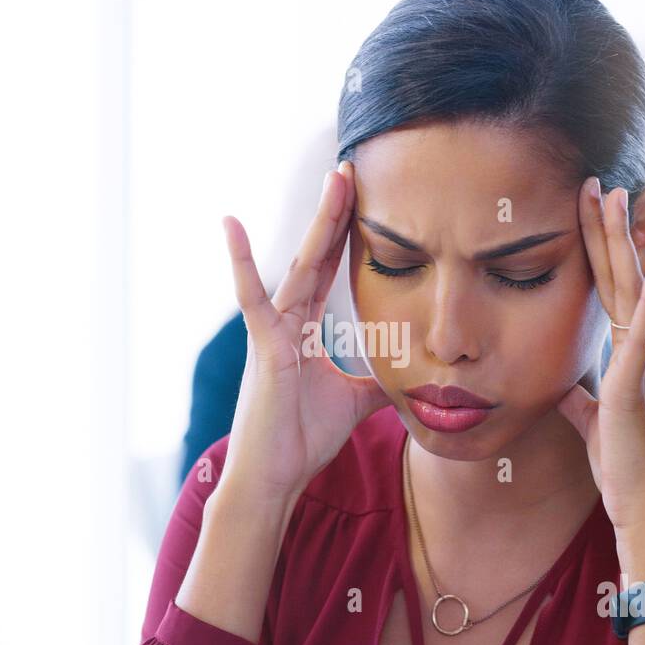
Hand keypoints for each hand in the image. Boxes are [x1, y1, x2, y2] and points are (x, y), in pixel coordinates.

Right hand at [219, 161, 390, 501]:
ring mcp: (273, 329)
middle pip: (319, 255)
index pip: (331, 270)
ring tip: (335, 179)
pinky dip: (241, 262)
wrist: (274, 477)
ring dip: (319, 222)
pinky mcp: (264, 346)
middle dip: (337, 212)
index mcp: (305, 329)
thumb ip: (379, 380)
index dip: (348, 233)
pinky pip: (253, 298)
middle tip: (353, 167)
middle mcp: (287, 320)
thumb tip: (412, 375)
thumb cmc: (304, 439)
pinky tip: (231, 223)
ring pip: (301, 265)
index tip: (364, 195)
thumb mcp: (356, 402)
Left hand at [557, 179, 644, 530]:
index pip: (613, 294)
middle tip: (599, 182)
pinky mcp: (638, 387)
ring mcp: (644, 366)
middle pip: (623, 279)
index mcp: (633, 358)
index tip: (591, 212)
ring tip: (618, 195)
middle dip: (609, 230)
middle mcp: (644, 352)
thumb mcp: (596, 426)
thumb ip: (583, 401)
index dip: (602, 253)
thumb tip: (567, 386)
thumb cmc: (625, 473)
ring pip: (634, 292)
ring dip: (626, 242)